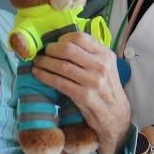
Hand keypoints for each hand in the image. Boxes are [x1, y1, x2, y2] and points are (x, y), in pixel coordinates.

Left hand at [32, 33, 131, 153]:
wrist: (116, 115)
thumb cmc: (107, 89)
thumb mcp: (106, 67)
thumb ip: (90, 54)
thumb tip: (64, 42)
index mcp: (105, 55)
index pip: (80, 37)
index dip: (62, 38)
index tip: (54, 43)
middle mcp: (100, 66)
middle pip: (68, 49)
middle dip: (50, 50)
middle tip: (43, 53)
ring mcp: (93, 81)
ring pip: (61, 66)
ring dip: (44, 63)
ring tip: (37, 62)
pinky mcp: (84, 96)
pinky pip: (59, 82)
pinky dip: (45, 76)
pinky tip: (37, 74)